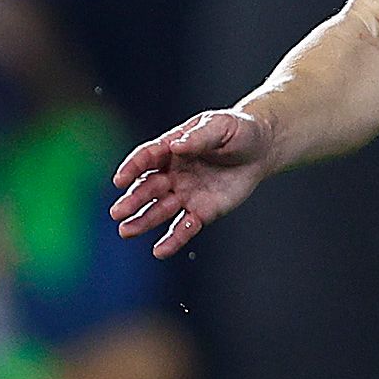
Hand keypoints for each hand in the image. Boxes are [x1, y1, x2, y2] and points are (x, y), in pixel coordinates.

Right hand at [109, 110, 276, 257]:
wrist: (261, 150)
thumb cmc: (237, 131)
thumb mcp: (220, 127)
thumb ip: (199, 137)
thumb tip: (176, 146)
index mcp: (171, 148)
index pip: (146, 158)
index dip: (132, 168)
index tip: (120, 181)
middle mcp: (172, 173)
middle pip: (148, 187)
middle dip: (133, 200)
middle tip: (117, 213)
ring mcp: (185, 194)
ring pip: (160, 210)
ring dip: (144, 221)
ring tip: (126, 231)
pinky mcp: (202, 211)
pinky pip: (186, 227)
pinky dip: (174, 240)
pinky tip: (159, 251)